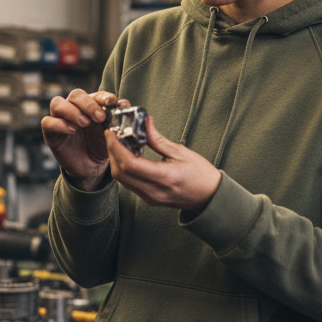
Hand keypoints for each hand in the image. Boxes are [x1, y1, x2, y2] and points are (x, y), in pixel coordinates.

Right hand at [41, 88, 120, 191]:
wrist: (91, 168)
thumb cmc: (101, 147)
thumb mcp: (112, 134)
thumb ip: (118, 119)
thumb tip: (124, 103)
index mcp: (91, 106)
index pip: (95, 94)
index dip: (103, 96)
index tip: (112, 102)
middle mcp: (74, 108)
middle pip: (75, 95)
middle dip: (88, 104)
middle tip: (100, 118)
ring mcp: (60, 119)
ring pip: (57, 103)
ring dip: (72, 111)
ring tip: (84, 123)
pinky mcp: (50, 132)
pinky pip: (48, 122)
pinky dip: (59, 124)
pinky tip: (72, 131)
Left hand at [106, 115, 221, 213]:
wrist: (209, 196)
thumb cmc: (200, 174)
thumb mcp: (181, 152)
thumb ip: (158, 139)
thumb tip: (144, 122)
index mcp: (163, 177)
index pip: (130, 164)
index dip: (116, 147)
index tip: (111, 133)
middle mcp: (153, 191)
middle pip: (120, 173)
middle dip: (112, 152)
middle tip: (111, 135)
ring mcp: (149, 197)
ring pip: (122, 180)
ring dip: (116, 161)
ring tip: (118, 144)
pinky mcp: (148, 199)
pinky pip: (128, 183)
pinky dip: (123, 169)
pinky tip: (127, 156)